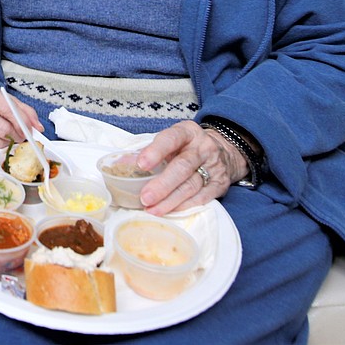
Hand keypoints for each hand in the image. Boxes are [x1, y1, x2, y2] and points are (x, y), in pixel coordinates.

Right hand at [0, 82, 42, 154]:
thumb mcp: (6, 99)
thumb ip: (24, 111)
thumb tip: (37, 127)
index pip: (7, 110)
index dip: (22, 123)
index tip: (30, 130)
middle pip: (2, 129)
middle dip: (17, 136)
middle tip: (21, 136)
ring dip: (6, 143)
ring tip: (7, 136)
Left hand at [134, 120, 248, 214]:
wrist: (224, 151)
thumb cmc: (187, 147)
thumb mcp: (171, 141)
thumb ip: (148, 150)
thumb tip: (120, 164)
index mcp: (187, 132)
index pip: (171, 139)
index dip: (155, 151)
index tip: (141, 164)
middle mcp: (203, 148)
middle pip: (182, 167)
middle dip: (162, 184)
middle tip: (144, 197)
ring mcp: (213, 166)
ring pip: (191, 186)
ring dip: (170, 201)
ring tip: (152, 209)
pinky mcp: (220, 184)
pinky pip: (202, 198)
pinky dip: (184, 206)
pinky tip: (169, 211)